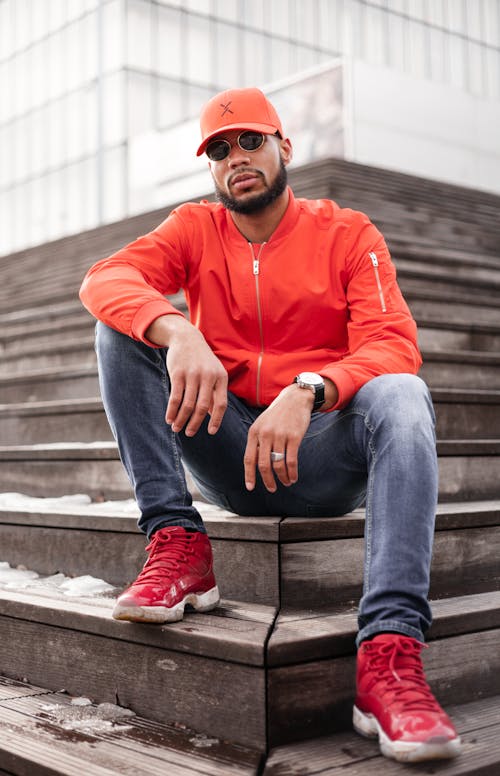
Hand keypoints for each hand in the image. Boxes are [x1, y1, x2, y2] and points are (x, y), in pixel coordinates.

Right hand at [146, 315, 227, 435]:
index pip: (221, 404)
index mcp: (221, 378)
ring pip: (188, 404)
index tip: (210, 432)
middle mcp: (208, 377)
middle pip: (202, 407)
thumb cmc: (202, 360)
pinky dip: (172, 410)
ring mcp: (193, 375)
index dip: (216, 420)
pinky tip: (169, 418)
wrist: (187, 338)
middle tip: (189, 433)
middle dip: (195, 423)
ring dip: (181, 419)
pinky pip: (175, 397)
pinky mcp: (178, 373)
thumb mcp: (214, 373)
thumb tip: (213, 416)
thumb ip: (214, 393)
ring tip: (176, 428)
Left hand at [244, 384, 313, 492]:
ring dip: (282, 478)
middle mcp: (265, 434)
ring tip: (286, 483)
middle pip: (263, 464)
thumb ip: (258, 442)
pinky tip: (293, 477)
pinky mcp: (294, 436)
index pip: (249, 458)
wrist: (295, 398)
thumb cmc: (278, 414)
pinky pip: (291, 460)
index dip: (249, 475)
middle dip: (267, 480)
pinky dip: (292, 472)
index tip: (250, 487)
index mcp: (254, 432)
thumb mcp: (262, 424)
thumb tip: (256, 465)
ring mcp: (279, 435)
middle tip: (272, 489)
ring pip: (278, 464)